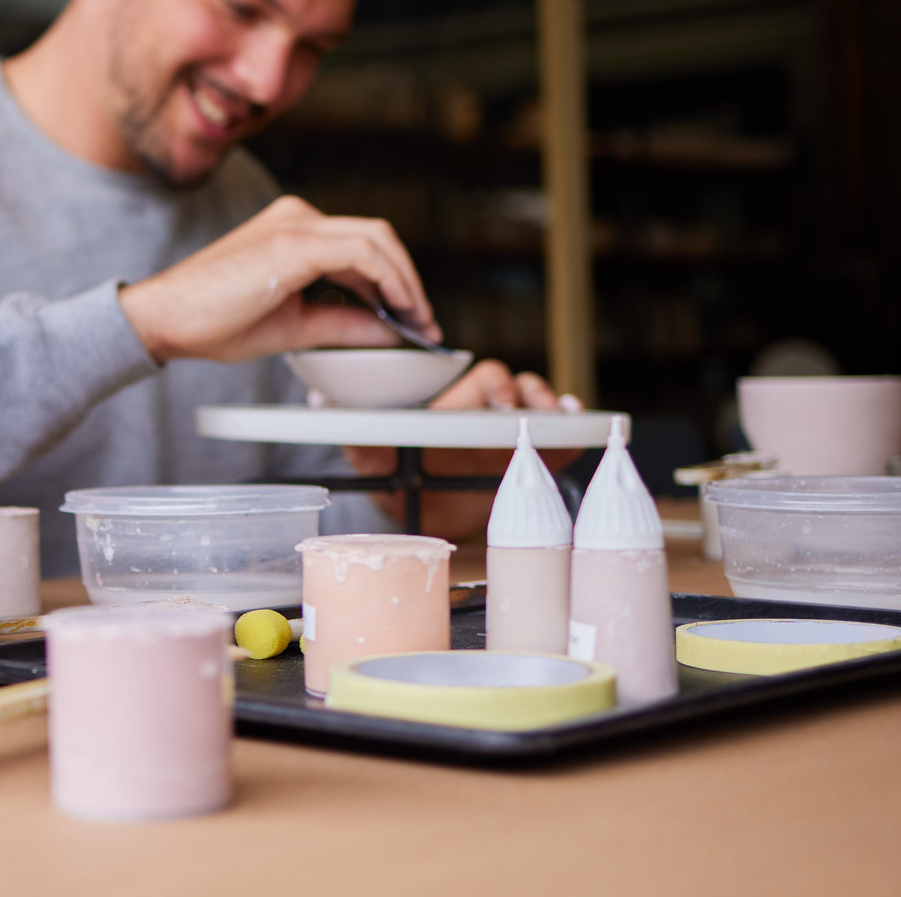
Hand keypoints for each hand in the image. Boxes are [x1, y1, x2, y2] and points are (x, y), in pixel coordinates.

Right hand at [117, 195, 432, 363]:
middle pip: (378, 235)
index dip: (396, 281)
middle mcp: (297, 217)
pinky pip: (362, 253)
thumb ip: (342, 321)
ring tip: (417, 321)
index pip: (363, 245)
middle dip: (409, 279)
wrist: (165, 319)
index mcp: (293, 230)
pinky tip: (398, 311)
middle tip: (423, 322)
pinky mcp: (293, 243)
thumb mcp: (294, 325)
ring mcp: (295, 225)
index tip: (412, 319)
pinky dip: (390, 281)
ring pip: (377, 238)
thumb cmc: (214, 321)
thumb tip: (389, 330)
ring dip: (406, 281)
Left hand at [343, 363, 584, 536]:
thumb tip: (321, 404)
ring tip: (559, 422)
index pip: (482, 381)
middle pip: (519, 390)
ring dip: (553, 411)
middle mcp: (486, 416)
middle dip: (530, 396)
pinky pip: (561, 443)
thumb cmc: (397, 480)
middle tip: (534, 415)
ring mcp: (511, 437)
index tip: (504, 402)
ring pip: (542, 409)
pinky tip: (579, 434)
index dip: (497, 386)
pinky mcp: (533, 463)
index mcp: (454, 408)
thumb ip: (356, 435)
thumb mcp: (372, 459)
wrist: (422, 520)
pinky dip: (574, 436)